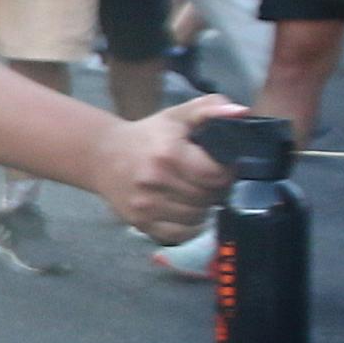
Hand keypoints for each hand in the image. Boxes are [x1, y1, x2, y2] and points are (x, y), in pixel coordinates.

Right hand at [92, 95, 240, 237]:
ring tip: (194, 192)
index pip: (217, 175)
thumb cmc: (147, 136)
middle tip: (206, 179)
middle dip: (215, 189)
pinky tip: (185, 210)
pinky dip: (190, 226)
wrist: (102, 156)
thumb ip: (210, 107)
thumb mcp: (177, 115)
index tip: (219, 165)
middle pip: (209, 197)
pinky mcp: (140, 223)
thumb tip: (241, 112)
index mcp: (168, 154)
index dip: (226, 171)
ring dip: (203, 207)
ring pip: (198, 217)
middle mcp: (155, 182)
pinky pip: (181, 234)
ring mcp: (146, 205)